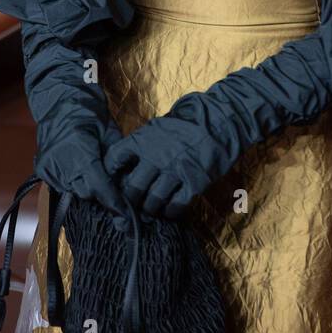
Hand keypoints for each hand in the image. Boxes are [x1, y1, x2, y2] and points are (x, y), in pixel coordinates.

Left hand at [103, 113, 217, 220]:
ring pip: (153, 201)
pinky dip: (171, 212)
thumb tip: (126, 169)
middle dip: (131, 201)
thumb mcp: (157, 127)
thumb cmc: (187, 123)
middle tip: (134, 204)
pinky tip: (171, 210)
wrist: (220, 120)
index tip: (114, 183)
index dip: (111, 175)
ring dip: (151, 209)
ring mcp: (175, 170)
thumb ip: (141, 146)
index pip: (114, 160)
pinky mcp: (194, 182)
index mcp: (142, 140)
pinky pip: (176, 205)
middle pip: (132, 188)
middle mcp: (155, 156)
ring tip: (153, 209)